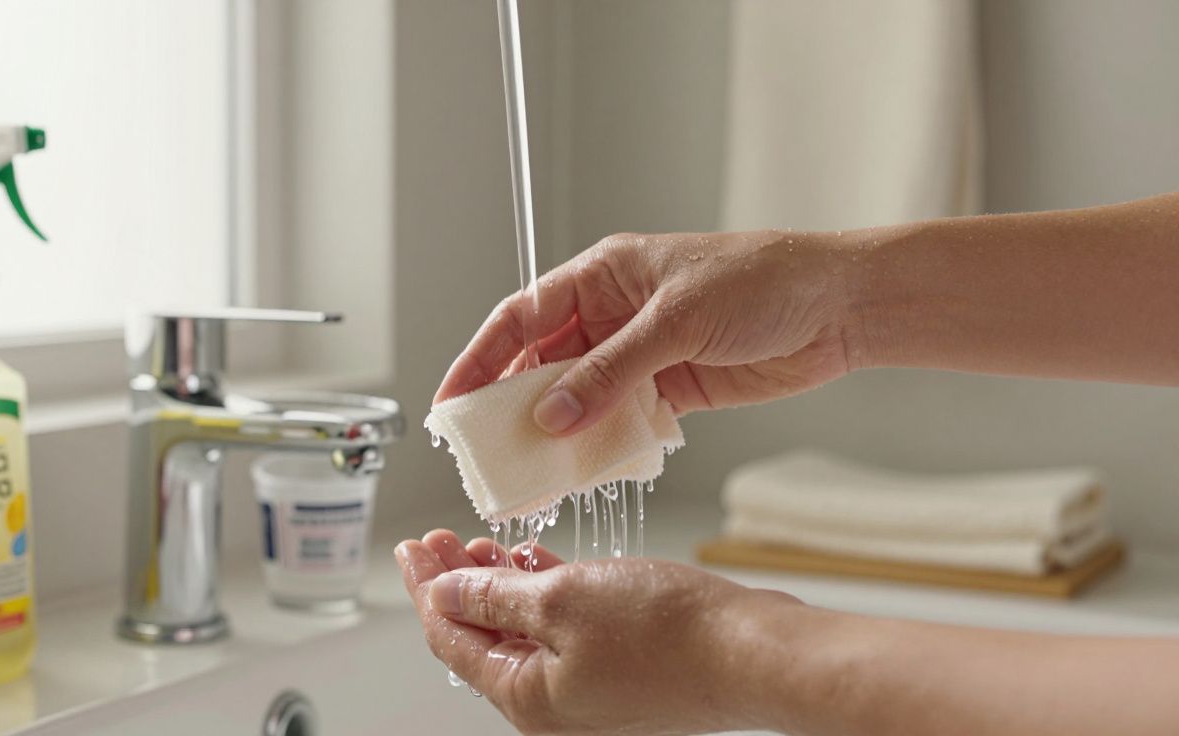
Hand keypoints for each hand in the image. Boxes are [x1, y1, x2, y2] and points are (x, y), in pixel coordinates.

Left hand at [394, 530, 805, 734]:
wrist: (754, 651)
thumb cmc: (670, 634)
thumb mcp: (561, 599)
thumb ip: (495, 597)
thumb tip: (445, 594)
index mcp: (527, 698)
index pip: (449, 639)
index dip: (425, 588)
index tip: (412, 548)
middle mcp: (554, 703)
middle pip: (482, 636)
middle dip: (456, 583)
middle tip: (441, 539)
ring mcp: (590, 687)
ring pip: (523, 630)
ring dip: (499, 584)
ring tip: (484, 543)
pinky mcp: (622, 667)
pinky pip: (564, 629)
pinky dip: (543, 594)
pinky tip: (537, 560)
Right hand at [434, 231, 851, 434]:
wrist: (838, 308)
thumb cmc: (763, 282)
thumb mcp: (677, 321)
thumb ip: (611, 371)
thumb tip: (550, 415)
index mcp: (602, 276)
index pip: (521, 318)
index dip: (480, 359)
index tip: (451, 401)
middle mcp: (613, 315)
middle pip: (544, 364)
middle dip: (514, 407)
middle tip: (486, 451)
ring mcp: (641, 356)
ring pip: (579, 399)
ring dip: (557, 434)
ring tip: (528, 475)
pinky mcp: (671, 390)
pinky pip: (620, 422)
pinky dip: (601, 447)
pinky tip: (582, 474)